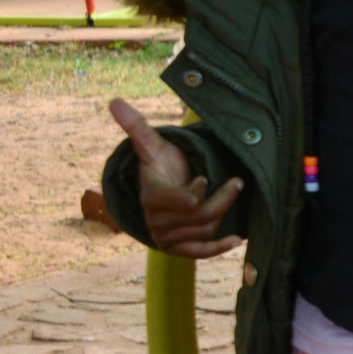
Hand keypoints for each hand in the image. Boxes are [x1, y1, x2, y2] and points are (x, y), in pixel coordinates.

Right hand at [109, 99, 243, 258]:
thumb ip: (137, 127)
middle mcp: (156, 221)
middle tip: (237, 182)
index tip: (203, 177)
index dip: (200, 189)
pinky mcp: (177, 249)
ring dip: (223, 213)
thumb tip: (114, 101)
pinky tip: (237, 239)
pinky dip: (219, 248)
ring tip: (226, 197)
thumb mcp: (152, 146)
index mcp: (151, 197)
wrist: (159, 190)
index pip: (188, 201)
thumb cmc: (160, 165)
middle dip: (223, 198)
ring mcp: (165, 237)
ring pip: (207, 229)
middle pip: (203, 216)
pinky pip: (200, 252)